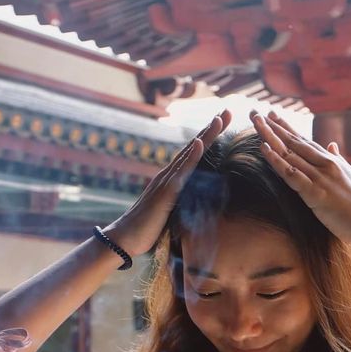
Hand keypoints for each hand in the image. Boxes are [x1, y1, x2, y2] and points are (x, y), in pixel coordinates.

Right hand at [106, 110, 231, 256]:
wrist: (124, 239)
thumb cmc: (146, 231)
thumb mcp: (169, 216)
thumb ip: (180, 207)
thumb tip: (195, 211)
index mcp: (170, 181)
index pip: (191, 156)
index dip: (207, 139)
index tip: (222, 124)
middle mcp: (167, 176)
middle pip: (192, 148)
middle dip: (210, 129)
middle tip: (226, 112)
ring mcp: (165, 182)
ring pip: (189, 154)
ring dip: (205, 135)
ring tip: (219, 118)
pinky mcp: (164, 193)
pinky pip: (181, 172)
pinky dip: (191, 156)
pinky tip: (201, 143)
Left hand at [250, 110, 350, 250]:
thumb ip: (339, 160)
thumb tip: (332, 145)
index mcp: (331, 161)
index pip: (304, 140)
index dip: (287, 128)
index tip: (272, 116)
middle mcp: (324, 164)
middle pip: (293, 142)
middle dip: (273, 127)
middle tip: (255, 113)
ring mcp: (319, 177)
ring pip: (289, 153)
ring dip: (270, 137)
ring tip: (255, 122)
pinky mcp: (315, 194)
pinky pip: (291, 175)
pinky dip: (277, 161)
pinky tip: (264, 149)